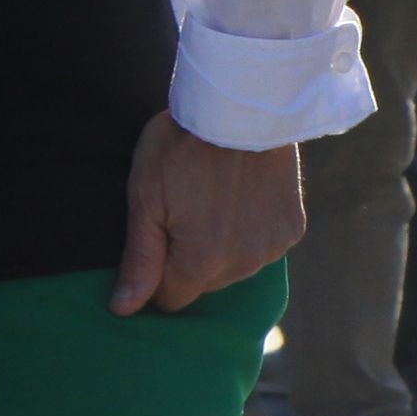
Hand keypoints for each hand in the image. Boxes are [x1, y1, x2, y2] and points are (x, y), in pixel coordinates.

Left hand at [113, 114, 305, 315]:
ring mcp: (272, 248)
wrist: (242, 106)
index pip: (171, 298)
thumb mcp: (145, 196)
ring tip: (210, 198)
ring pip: (233, 267)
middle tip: (180, 208)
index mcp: (202, 261)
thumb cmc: (182, 146)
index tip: (153, 237)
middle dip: (186, 258)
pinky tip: (239, 197)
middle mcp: (243, 264)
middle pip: (202, 284)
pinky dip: (248, 231)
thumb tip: (124, 309)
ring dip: (219, 246)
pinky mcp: (292, 229)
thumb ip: (139, 258)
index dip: (155, 273)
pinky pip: (262, 246)